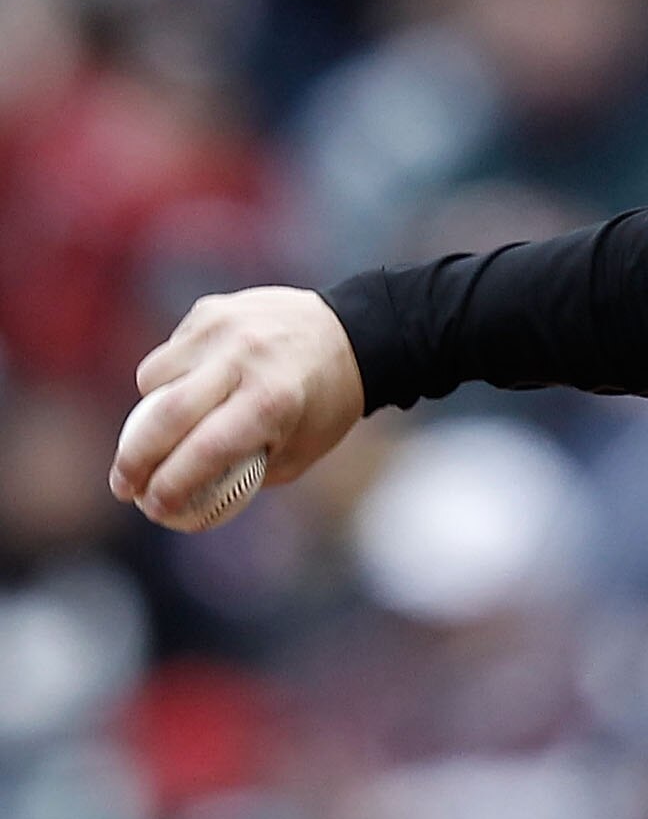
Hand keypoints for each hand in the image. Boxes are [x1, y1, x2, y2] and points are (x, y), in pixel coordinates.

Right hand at [111, 287, 365, 525]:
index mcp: (273, 401)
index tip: (152, 507)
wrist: (354, 333)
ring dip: (148, 415)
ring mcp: (222, 330)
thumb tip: (190, 497)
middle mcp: (243, 361)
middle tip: (123, 487)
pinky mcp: (209, 311)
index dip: (172, 484)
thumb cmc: (325, 404)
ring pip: (155, 380)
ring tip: (162, 433)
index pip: (206, 450)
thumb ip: (247, 473)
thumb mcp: (301, 451)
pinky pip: (169, 354)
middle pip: (166, 417)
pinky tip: (189, 389)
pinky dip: (168, 379)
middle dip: (135, 460)